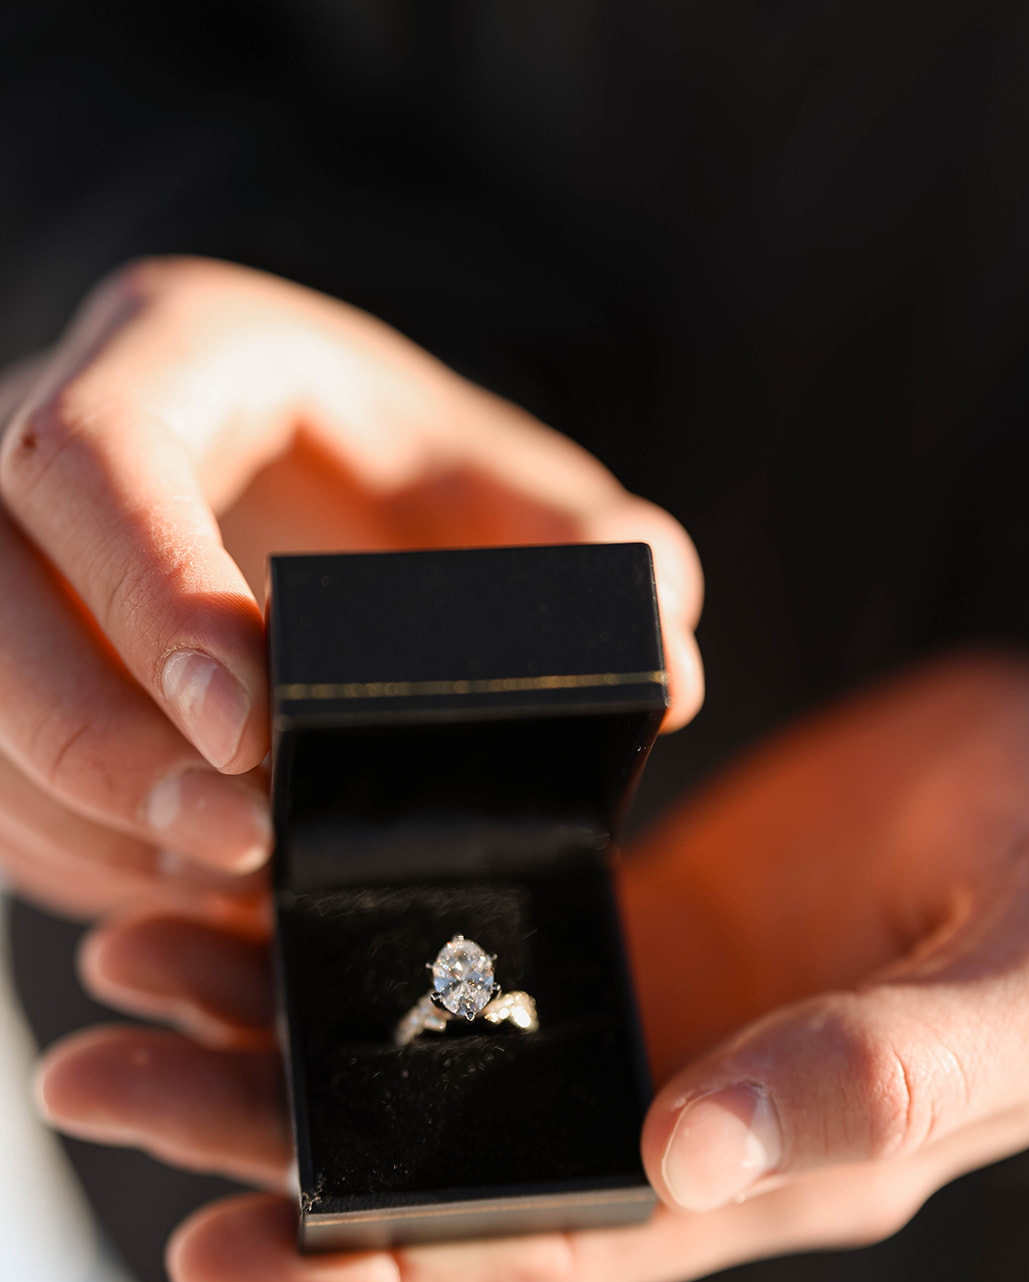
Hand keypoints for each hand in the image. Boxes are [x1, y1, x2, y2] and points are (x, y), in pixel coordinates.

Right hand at [0, 257, 701, 915]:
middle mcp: (45, 432)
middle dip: (100, 741)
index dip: (152, 589)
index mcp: (177, 354)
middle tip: (237, 843)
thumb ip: (584, 549)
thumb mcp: (494, 480)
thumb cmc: (393, 469)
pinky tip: (163, 878)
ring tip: (214, 880)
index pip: (100, 454)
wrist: (295, 470)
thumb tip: (668, 666)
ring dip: (78, 814)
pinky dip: (61, 842)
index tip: (247, 723)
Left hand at [36, 654, 1028, 1281]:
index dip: (377, 1260)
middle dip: (260, 1126)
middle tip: (93, 1074)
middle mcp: (675, 1108)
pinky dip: (356, 923)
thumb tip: (689, 1156)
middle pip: (436, 1146)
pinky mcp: (631, 913)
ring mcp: (644, 1011)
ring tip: (126, 968)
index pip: (537, 1244)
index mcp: (755, 1168)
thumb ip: (874, 1077)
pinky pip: (463, 933)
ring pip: (427, 1039)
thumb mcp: (1010, 989)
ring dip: (278, 1015)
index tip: (212, 1239)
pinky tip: (250, 880)